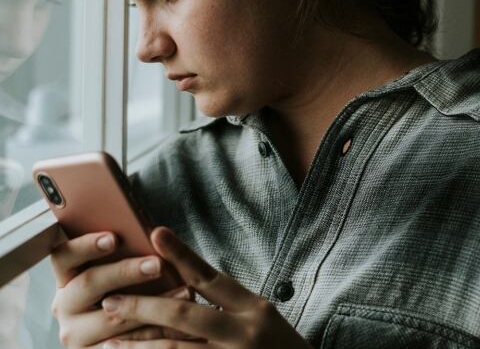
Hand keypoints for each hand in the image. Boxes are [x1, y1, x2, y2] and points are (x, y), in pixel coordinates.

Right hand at [50, 232, 193, 347]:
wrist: (130, 333)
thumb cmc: (131, 290)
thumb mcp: (122, 273)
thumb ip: (129, 254)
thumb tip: (154, 233)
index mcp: (68, 277)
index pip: (64, 256)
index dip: (86, 245)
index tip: (114, 238)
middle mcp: (65, 306)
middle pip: (89, 284)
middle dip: (125, 271)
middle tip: (157, 264)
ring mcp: (76, 335)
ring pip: (113, 318)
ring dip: (152, 304)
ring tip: (185, 292)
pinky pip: (126, 345)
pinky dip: (157, 333)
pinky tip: (182, 325)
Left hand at [101, 227, 313, 348]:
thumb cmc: (278, 346)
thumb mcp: (261, 316)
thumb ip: (226, 302)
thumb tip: (182, 282)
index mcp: (253, 308)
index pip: (211, 277)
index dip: (181, 256)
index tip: (155, 234)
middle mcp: (243, 333)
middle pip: (184, 315)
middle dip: (142, 307)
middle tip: (110, 301)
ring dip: (137, 345)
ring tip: (108, 340)